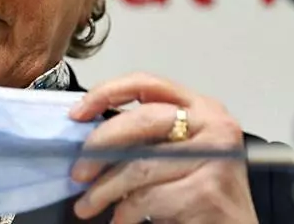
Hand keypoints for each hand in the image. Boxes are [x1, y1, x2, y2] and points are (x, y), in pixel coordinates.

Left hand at [68, 72, 258, 223]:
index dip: (107, 93)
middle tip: (78, 171)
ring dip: (104, 190)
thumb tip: (90, 141)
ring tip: (88, 205)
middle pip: (141, 120)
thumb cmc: (203, 194)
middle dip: (99, 146)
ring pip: (139, 166)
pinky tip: (121, 219)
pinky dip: (125, 212)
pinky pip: (148, 198)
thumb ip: (147, 139)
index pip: (148, 84)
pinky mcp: (207, 191)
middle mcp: (213, 126)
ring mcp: (214, 157)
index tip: (78, 113)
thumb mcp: (179, 153)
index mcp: (203, 108)